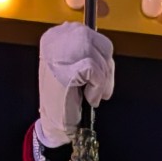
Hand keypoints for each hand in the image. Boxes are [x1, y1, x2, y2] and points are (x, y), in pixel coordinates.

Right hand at [38, 22, 114, 146]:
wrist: (54, 125)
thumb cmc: (66, 98)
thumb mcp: (78, 67)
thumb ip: (90, 52)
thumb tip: (107, 52)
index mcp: (57, 35)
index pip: (93, 35)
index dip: (103, 57)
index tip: (99, 76)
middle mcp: (57, 38)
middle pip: (102, 43)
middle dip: (107, 69)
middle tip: (100, 89)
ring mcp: (60, 53)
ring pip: (101, 57)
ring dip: (102, 82)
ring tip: (89, 95)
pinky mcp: (66, 68)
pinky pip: (97, 71)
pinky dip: (97, 88)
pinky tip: (87, 97)